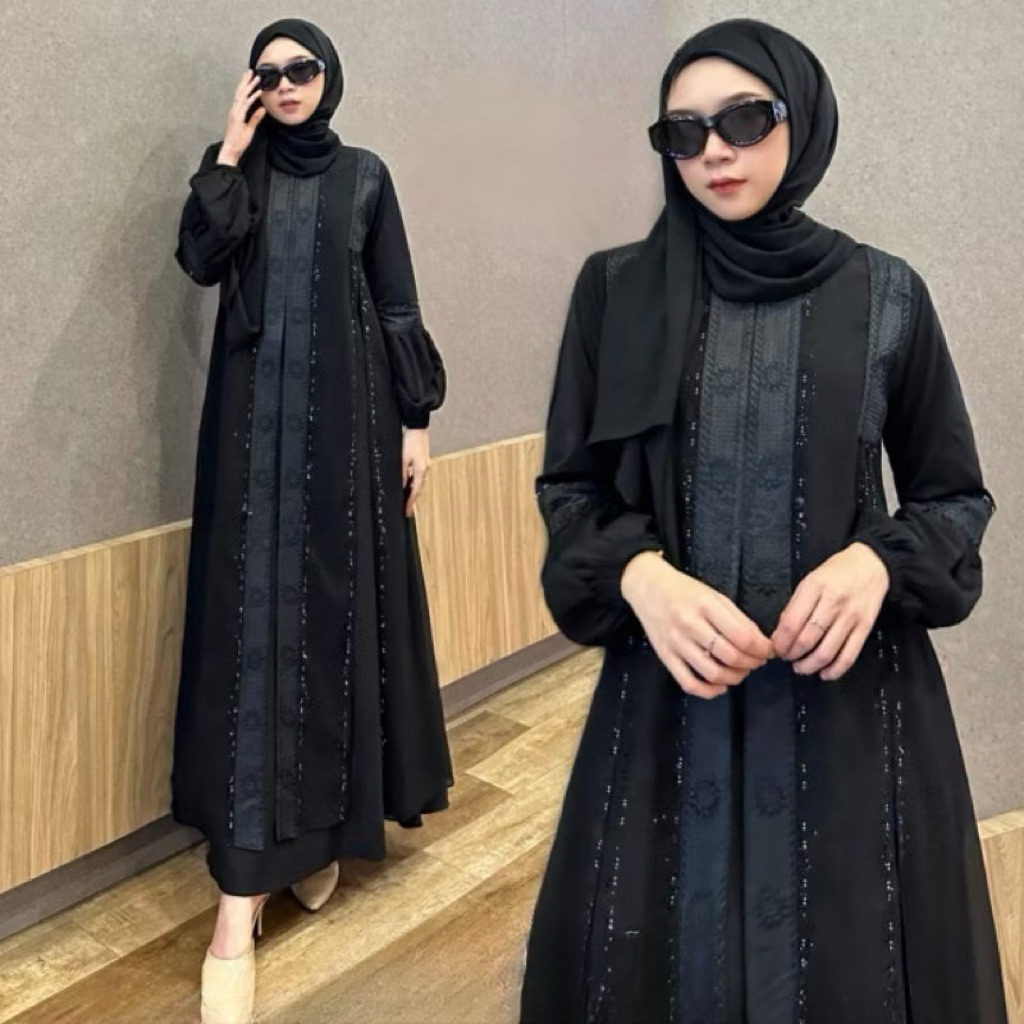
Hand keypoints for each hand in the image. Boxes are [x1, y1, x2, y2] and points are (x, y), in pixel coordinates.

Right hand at [217, 71, 265, 165]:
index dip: (245, 86)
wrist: (231, 150)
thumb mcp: (250, 129)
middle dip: (246, 81)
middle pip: (240, 92)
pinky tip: (258, 92)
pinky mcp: (237, 117)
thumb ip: (255, 118)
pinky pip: (246, 104)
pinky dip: (252, 97)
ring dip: (249, 85)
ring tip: (256, 77)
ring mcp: (235, 112)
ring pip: (242, 95)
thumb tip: (262, 109)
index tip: (251, 78)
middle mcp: (234, 110)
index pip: (241, 96)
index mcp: (236, 112)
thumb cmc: (238, 142)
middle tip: (251, 71)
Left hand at [402, 429, 429, 515]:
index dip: (410, 503)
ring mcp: (425, 466)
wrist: (418, 427)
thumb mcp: (403, 458)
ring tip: (406, 500)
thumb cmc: (410, 441)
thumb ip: (402, 473)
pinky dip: (412, 483)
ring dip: (412, 491)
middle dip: (412, 499)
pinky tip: (407, 484)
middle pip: (418, 489)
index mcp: (421, 471)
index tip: (407, 512)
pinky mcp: (422, 462)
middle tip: (406, 509)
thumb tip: (400, 486)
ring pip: (418, 483)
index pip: (415, 491)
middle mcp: (425, 470)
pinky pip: (417, 476)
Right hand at [621, 552, 773, 699]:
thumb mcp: (715, 595)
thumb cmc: (684, 590)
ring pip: (712, 673)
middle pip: (730, 656)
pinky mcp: (665, 656)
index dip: (762, 649)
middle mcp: (690, 625)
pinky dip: (709, 691)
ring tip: (740, 671)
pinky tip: (720, 686)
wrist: (648, 587)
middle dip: (752, 663)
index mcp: (706, 606)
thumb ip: (738, 618)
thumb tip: (760, 643)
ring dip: (734, 678)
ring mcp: (676, 643)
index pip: (742, 636)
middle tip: (757, 661)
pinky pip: (689, 683)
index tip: (768, 651)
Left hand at [772, 542, 889, 680]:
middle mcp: (833, 603)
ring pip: (826, 652)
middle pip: (807, 639)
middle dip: (792, 654)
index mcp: (815, 588)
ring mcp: (851, 617)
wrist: (870, 564)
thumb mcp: (810, 580)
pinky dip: (835, 670)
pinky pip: (849, 655)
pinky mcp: (865, 628)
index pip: (791, 622)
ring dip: (809, 665)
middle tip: (786, 657)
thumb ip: (796, 604)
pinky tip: (824, 673)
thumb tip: (781, 633)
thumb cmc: (837, 572)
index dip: (780, 642)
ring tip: (800, 667)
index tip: (775, 648)